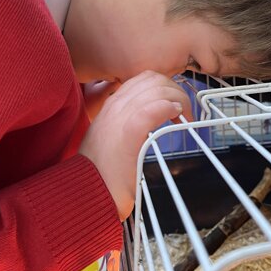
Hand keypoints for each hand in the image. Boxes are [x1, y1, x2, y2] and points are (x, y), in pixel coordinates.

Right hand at [80, 71, 192, 220]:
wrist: (86, 191)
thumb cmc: (100, 171)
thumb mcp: (109, 138)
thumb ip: (124, 124)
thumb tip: (148, 119)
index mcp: (110, 106)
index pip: (142, 79)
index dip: (164, 86)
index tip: (174, 104)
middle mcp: (115, 106)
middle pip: (153, 79)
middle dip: (175, 90)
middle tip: (184, 112)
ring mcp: (120, 117)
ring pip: (157, 89)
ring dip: (179, 99)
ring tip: (184, 117)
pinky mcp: (129, 131)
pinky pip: (154, 108)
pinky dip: (171, 108)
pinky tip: (177, 117)